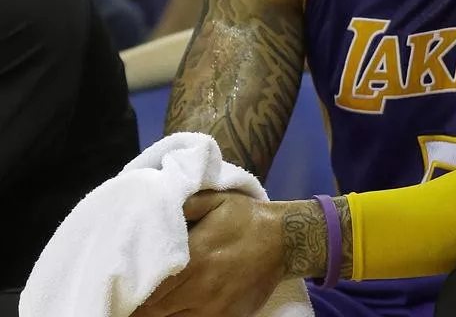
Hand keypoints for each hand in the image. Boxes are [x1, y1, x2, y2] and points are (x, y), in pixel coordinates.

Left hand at [133, 192, 284, 316]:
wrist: (284, 240)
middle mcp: (201, 287)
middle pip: (155, 310)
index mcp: (195, 256)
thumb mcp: (217, 199)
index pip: (150, 286)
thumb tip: (153, 206)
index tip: (120, 287)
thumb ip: (185, 204)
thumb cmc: (246, 217)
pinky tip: (170, 312)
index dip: (131, 290)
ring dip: (155, 315)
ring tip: (143, 307)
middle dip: (138, 306)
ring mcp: (213, 308)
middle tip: (124, 300)